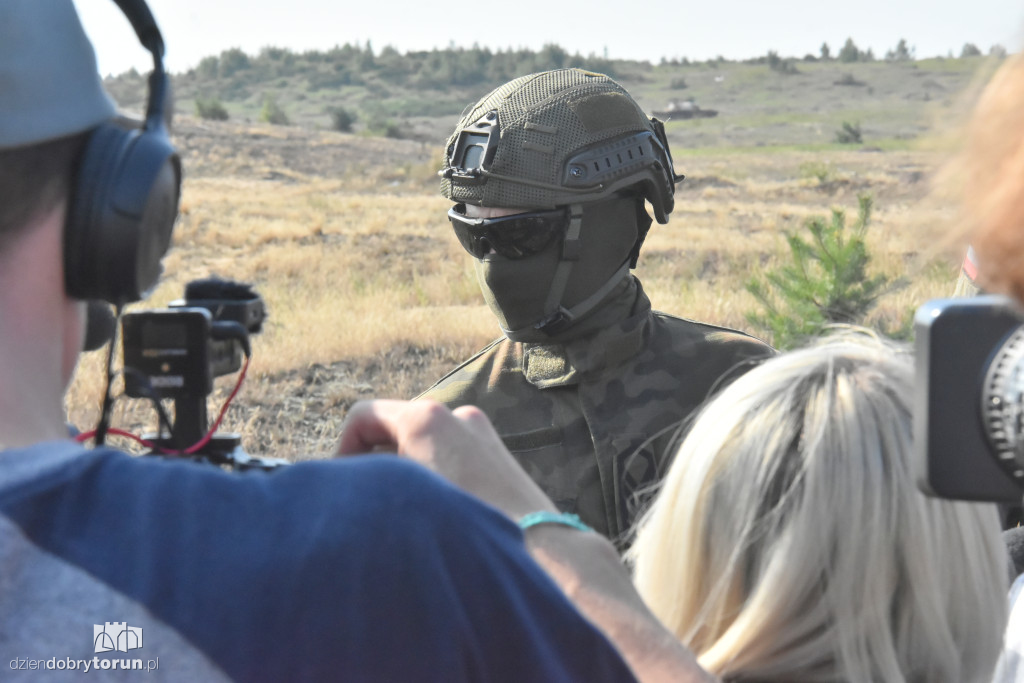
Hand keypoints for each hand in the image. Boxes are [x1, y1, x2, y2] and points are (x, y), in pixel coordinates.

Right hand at [336, 399, 555, 520]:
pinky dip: (434, 474)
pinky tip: (439, 513)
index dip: (342, 449)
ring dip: (406, 471)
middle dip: (375, 461)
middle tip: (370, 504)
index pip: (363, 416)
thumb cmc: (463, 530)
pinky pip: (450, 454)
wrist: (537, 549)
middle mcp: (455, 415)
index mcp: (425, 418)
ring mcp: (480, 432)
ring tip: (406, 514)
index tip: (343, 485)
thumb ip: (369, 483)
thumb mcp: (400, 501)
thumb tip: (346, 484)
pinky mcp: (498, 452)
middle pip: (394, 428)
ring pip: (423, 443)